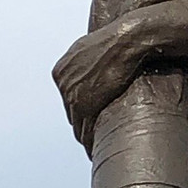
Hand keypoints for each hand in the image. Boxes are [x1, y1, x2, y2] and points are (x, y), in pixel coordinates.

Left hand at [52, 17, 146, 153]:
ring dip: (85, 133)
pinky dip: (89, 139)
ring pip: (76, 122)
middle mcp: (62, 81)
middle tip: (93, 133)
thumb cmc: (118, 40)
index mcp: (61, 68)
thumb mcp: (93, 46)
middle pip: (70, 109)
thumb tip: (96, 63)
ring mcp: (70, 94)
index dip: (80, 107)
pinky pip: (83, 129)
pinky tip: (94, 147)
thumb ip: (87, 59)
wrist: (126, 41)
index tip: (89, 116)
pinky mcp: (83, 106)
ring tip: (94, 144)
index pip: (68, 94)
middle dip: (82, 120)